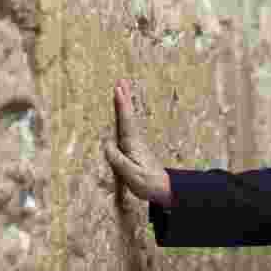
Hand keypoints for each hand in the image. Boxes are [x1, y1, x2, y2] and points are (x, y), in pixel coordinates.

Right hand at [104, 79, 172, 205]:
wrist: (163, 189)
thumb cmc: (147, 183)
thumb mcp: (131, 174)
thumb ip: (119, 160)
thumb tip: (107, 144)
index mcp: (133, 144)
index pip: (126, 121)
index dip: (122, 105)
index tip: (118, 90)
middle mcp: (135, 140)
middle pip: (129, 115)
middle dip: (125, 98)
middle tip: (121, 80)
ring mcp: (137, 143)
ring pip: (129, 119)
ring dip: (126, 104)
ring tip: (122, 90)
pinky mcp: (136, 148)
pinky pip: (128, 126)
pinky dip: (126, 115)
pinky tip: (124, 114)